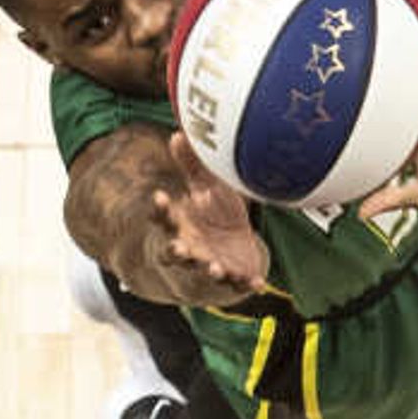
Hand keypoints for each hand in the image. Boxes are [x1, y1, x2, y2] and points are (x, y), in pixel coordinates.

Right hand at [151, 136, 270, 297]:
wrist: (231, 251)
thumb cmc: (211, 217)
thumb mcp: (203, 190)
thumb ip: (192, 167)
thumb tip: (178, 133)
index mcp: (178, 225)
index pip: (163, 218)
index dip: (160, 209)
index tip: (160, 196)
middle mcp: (189, 249)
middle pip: (175, 253)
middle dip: (176, 251)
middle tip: (179, 247)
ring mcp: (210, 267)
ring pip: (204, 273)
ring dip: (210, 271)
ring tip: (215, 268)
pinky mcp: (233, 279)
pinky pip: (239, 285)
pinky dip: (247, 284)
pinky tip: (258, 282)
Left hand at [361, 6, 417, 219]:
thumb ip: (396, 197)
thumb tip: (361, 214)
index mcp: (410, 129)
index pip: (379, 112)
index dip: (357, 100)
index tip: (328, 83)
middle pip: (398, 80)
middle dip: (376, 60)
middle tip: (347, 32)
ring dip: (416, 40)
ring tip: (395, 9)